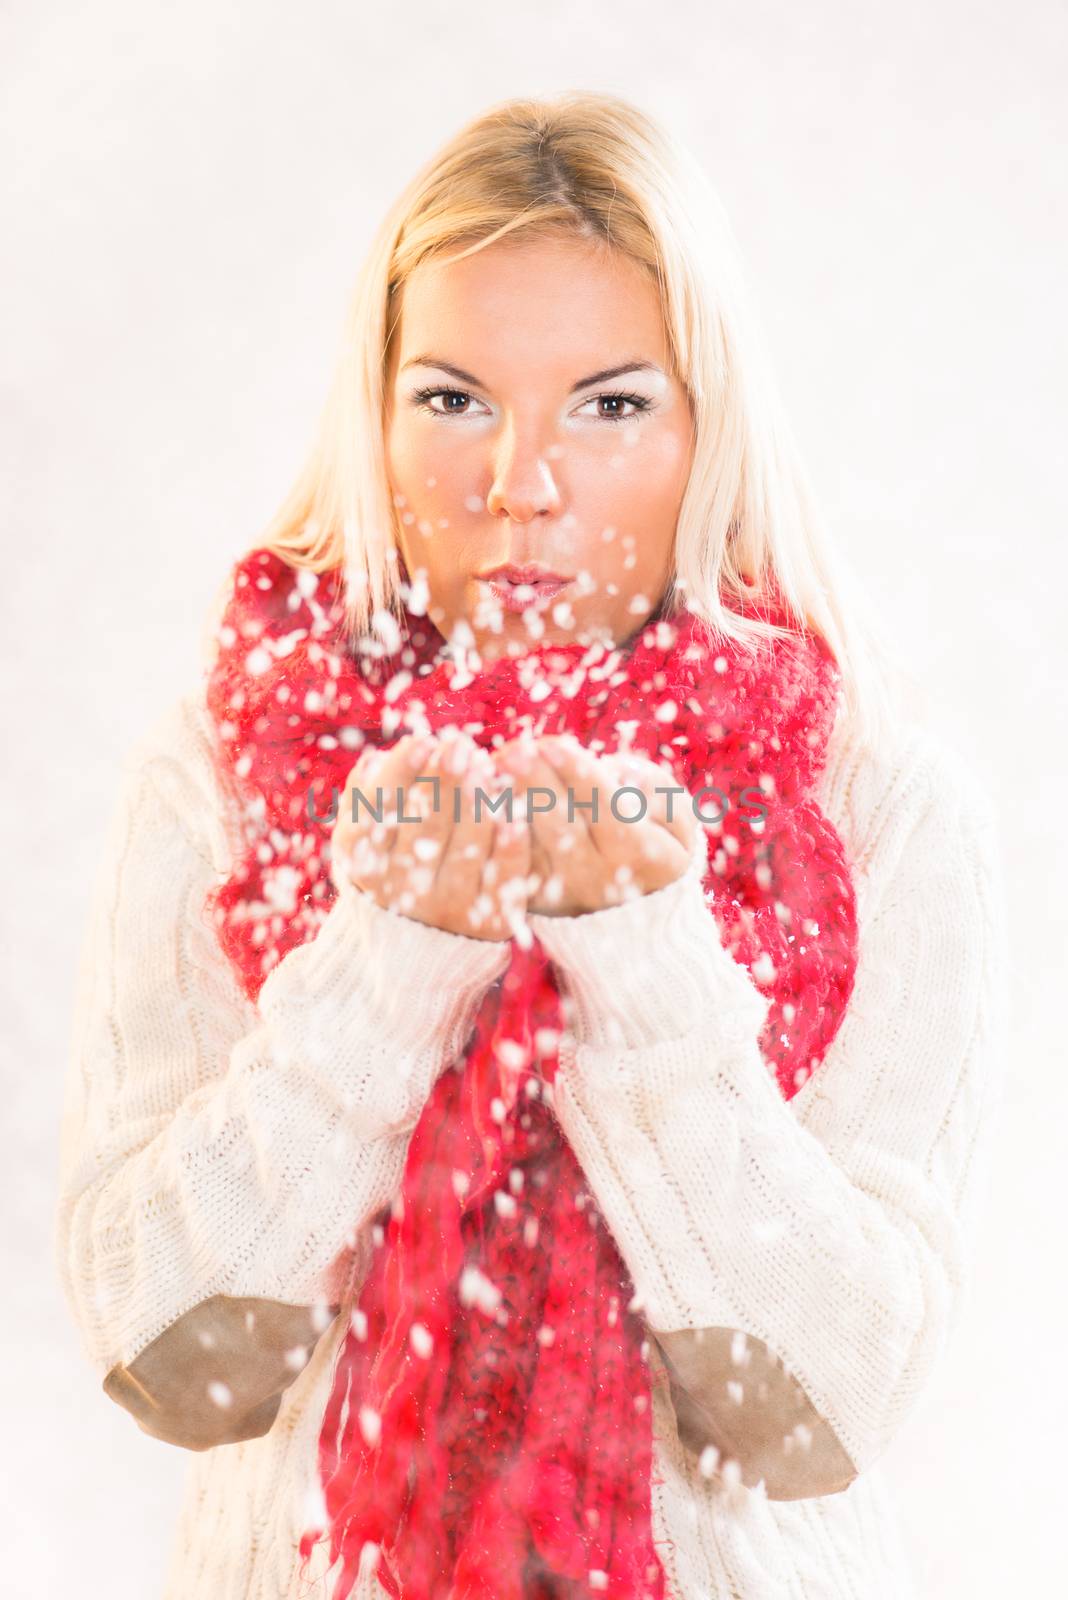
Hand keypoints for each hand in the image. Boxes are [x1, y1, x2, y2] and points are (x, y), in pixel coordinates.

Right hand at [330, 732, 530, 941]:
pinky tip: (516, 818)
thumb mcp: (371, 834)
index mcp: (366, 864)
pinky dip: (509, 850)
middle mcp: (401, 894)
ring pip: (463, 855)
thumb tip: (373, 761)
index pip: (379, 814)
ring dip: (475, 809)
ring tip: (486, 769)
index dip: (400, 774)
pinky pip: (501, 882)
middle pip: (423, 831)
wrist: (425, 937)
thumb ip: (368, 798)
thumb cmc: (399, 861)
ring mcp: (447, 912)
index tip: (423, 739)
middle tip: (460, 746)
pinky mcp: (489, 924)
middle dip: (443, 784)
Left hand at [494, 734, 698, 916]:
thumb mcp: (677, 819)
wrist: (635, 913)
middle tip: (514, 751)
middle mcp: (597, 878)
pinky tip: (480, 795)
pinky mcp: (532, 899)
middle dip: (536, 785)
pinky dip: (493, 830)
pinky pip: (508, 862)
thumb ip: (655, 792)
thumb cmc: (657, 846)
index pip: (605, 810)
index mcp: (637, 854)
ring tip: (490, 769)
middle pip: (561, 827)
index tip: (552, 744)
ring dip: (506, 805)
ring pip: (529, 846)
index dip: (577, 776)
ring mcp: (561, 891)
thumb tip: (616, 771)